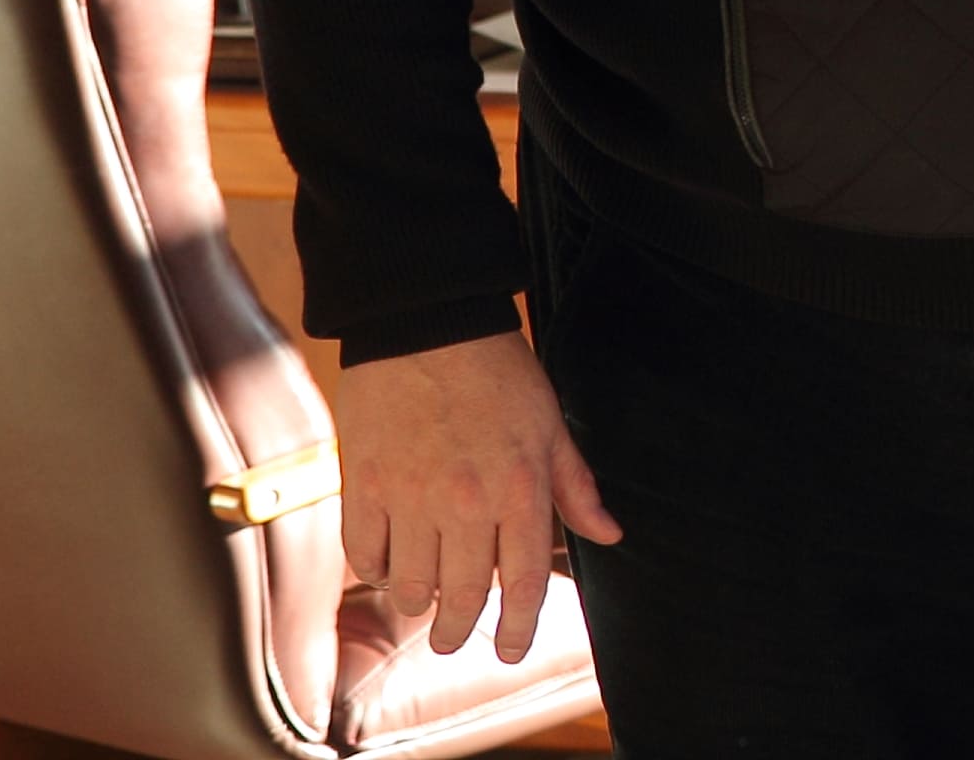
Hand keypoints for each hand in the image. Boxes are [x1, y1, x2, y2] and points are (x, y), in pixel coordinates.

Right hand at [334, 330, 617, 662]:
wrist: (427, 322)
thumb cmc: (498, 372)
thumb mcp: (550, 426)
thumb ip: (576, 488)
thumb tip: (610, 535)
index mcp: (519, 490)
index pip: (524, 584)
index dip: (518, 630)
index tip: (510, 650)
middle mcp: (465, 503)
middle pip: (462, 598)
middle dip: (461, 631)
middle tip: (456, 640)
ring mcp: (409, 496)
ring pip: (410, 587)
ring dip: (418, 605)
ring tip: (423, 604)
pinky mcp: (363, 484)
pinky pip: (364, 553)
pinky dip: (374, 569)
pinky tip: (386, 565)